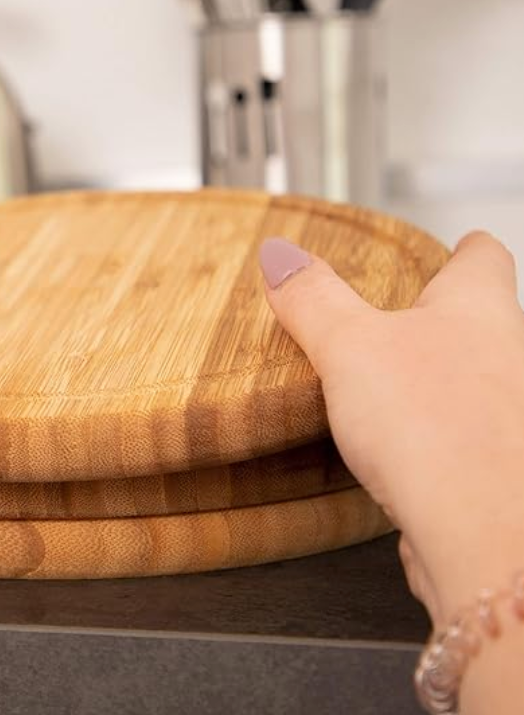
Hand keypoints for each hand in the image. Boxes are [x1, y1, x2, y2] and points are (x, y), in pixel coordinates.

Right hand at [259, 231, 523, 627]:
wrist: (483, 535)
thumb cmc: (439, 429)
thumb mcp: (350, 346)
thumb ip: (313, 299)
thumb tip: (280, 254)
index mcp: (478, 309)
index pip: (482, 256)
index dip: (460, 248)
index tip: (450, 245)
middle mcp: (505, 357)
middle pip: (477, 318)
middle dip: (435, 313)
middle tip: (393, 309)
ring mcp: (502, 415)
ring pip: (465, 378)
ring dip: (426, 374)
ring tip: (378, 375)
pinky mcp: (488, 467)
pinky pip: (453, 432)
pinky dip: (423, 427)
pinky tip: (390, 442)